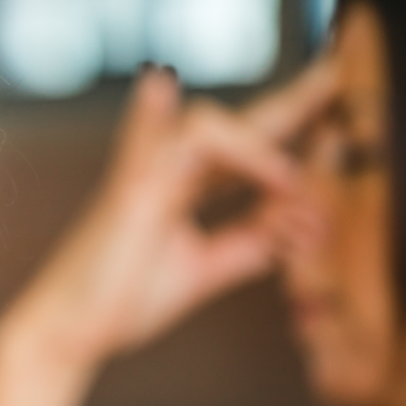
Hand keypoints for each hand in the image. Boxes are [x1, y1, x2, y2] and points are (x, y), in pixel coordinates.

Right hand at [7, 63, 335, 364]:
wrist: (71, 330)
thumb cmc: (120, 299)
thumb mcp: (201, 271)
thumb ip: (246, 246)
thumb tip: (299, 225)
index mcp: (180, 190)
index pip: (243, 150)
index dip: (287, 134)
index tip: (331, 132)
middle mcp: (165, 174)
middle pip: (234, 124)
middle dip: (290, 102)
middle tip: (334, 75)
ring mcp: (145, 179)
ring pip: (208, 125)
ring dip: (260, 144)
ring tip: (294, 182)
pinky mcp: (131, 194)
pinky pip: (176, 147)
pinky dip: (232, 149)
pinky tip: (276, 173)